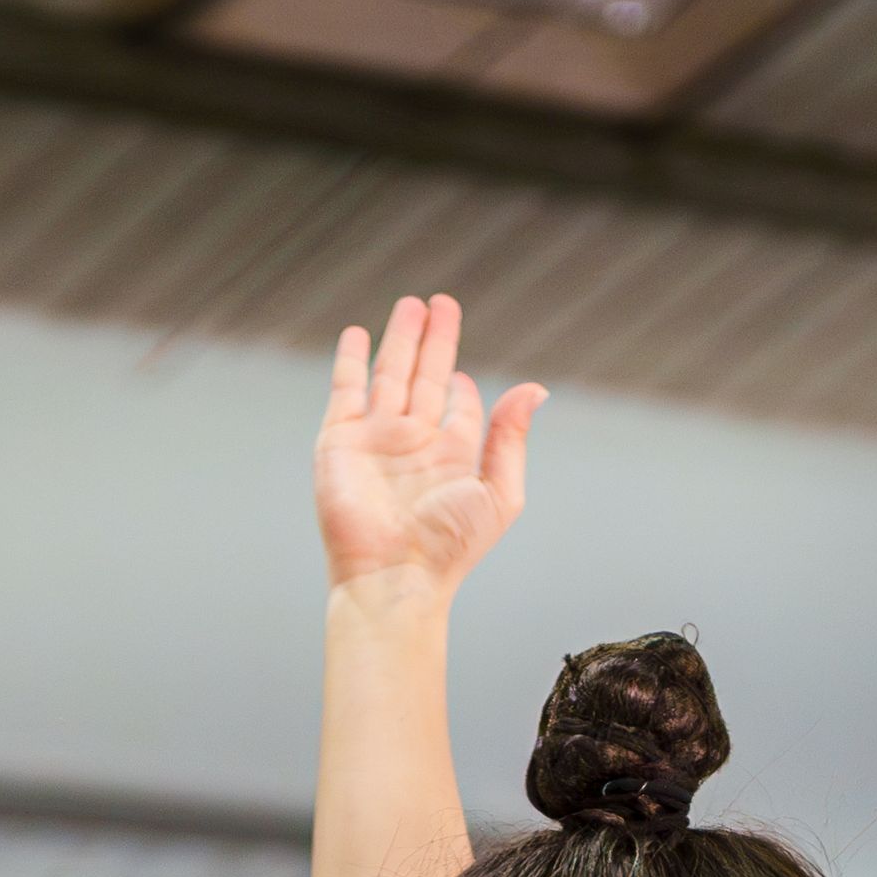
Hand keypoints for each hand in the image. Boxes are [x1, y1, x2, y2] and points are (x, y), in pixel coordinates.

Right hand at [315, 293, 538, 603]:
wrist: (393, 574)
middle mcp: (413, 442)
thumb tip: (535, 389)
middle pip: (424, 377)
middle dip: (433, 340)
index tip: (462, 374)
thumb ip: (511, 438)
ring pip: (390, 373)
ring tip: (410, 304)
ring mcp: (376, 438)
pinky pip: (345, 390)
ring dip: (400, 338)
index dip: (462, 385)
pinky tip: (357, 334)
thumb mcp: (499, 491)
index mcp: (451, 455)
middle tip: (439, 302)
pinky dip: (349, 360)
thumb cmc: (449, 545)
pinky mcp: (340, 440)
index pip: (458, 406)